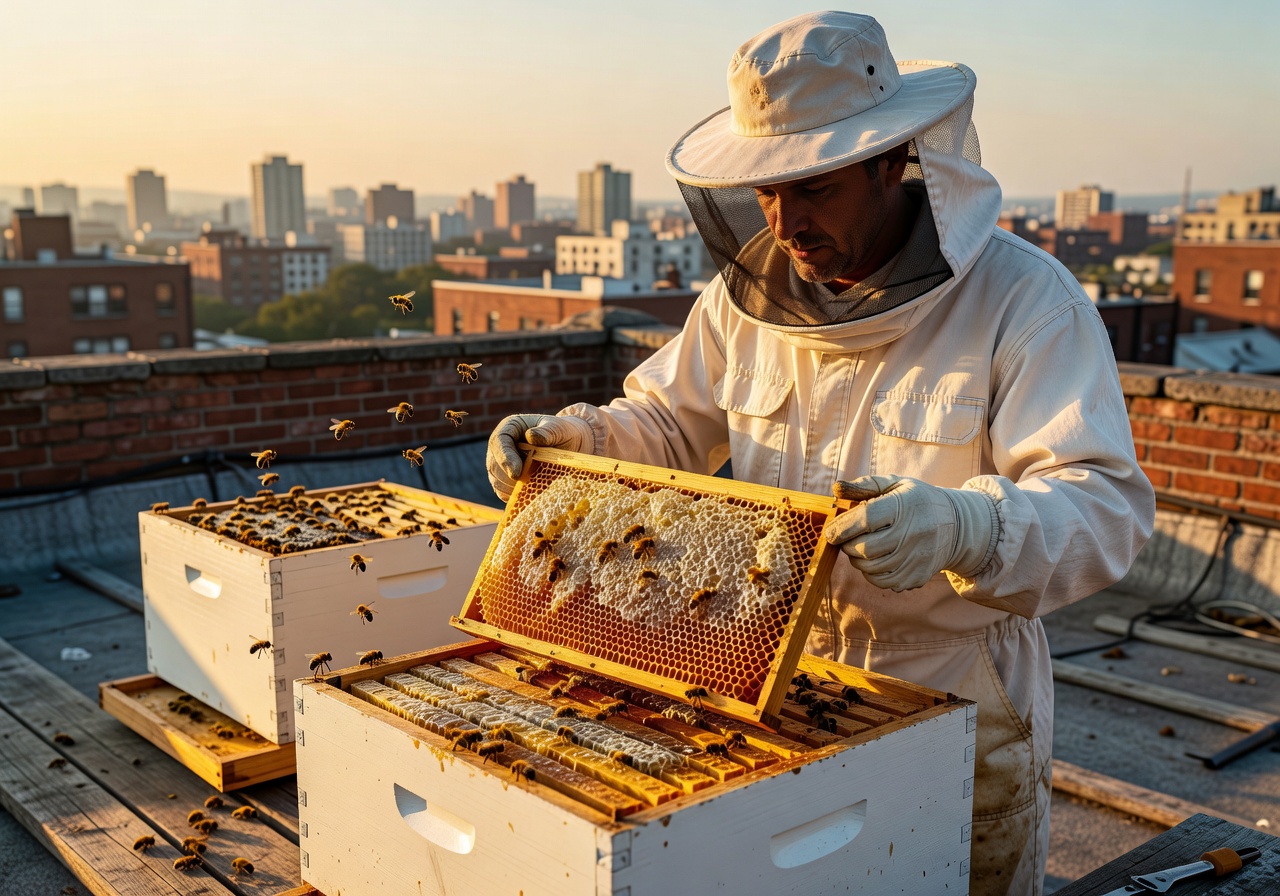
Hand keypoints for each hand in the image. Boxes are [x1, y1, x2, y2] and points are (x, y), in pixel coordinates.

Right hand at [486, 413, 594, 500]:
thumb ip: (548, 432)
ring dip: (513, 488)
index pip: (498, 442)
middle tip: (530, 483)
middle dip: (509, 477)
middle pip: (494, 465)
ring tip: (534, 486)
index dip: (504, 458)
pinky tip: (531, 494)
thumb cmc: (563, 434)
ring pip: (497, 481)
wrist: (569, 447)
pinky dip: (516, 496)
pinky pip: (503, 492)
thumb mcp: (559, 429)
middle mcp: (501, 446)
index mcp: (510, 428)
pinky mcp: (505, 480)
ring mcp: (501, 464)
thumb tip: (531, 436)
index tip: (515, 473)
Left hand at [823, 475, 997, 591]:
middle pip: (865, 548)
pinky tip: (876, 560)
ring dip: (857, 560)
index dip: (842, 528)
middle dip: (848, 545)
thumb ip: (865, 485)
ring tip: (862, 547)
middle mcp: (913, 533)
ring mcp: (917, 558)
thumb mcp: (896, 484)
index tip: (831, 532)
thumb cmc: (917, 501)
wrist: (956, 526)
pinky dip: (871, 574)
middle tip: (848, 539)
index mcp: (905, 505)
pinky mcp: (918, 576)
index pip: (866, 519)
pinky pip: (883, 582)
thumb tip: (836, 488)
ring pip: (871, 568)